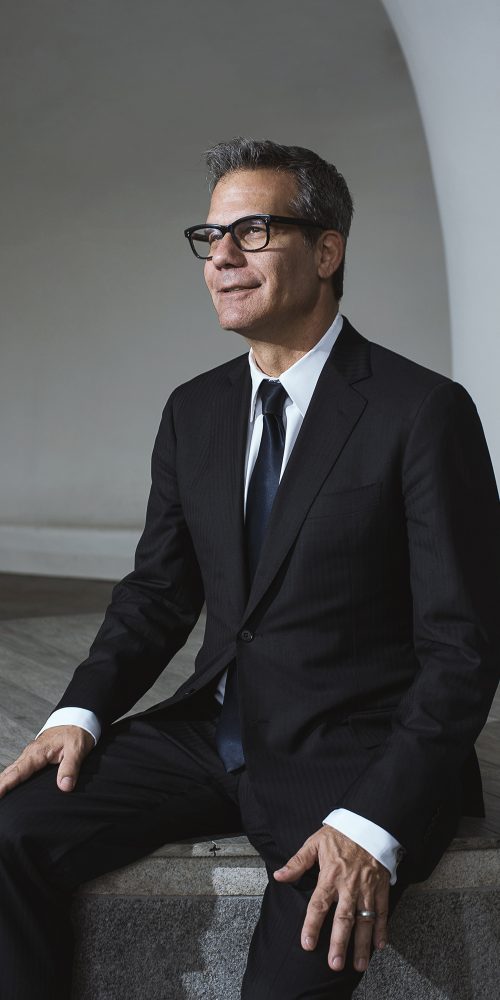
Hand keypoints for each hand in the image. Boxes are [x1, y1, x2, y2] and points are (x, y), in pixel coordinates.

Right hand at [0, 726, 94, 798]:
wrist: (77, 719)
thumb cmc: (76, 733)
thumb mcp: (77, 749)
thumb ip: (70, 768)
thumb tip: (64, 786)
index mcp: (38, 752)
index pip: (18, 772)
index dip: (6, 784)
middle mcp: (30, 753)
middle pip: (10, 772)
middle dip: (0, 784)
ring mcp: (31, 754)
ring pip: (12, 770)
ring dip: (3, 781)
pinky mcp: (35, 756)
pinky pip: (19, 768)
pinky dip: (10, 777)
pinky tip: (8, 784)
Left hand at [274, 826, 389, 972]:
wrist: (369, 823)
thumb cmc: (340, 834)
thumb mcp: (315, 843)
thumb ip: (297, 862)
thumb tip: (279, 876)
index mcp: (330, 875)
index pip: (319, 905)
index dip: (312, 925)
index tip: (307, 944)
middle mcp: (349, 886)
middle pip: (344, 918)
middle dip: (339, 943)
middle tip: (334, 964)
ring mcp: (367, 889)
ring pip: (365, 920)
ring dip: (362, 944)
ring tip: (359, 965)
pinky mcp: (381, 888)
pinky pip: (382, 912)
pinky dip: (382, 929)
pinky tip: (379, 946)